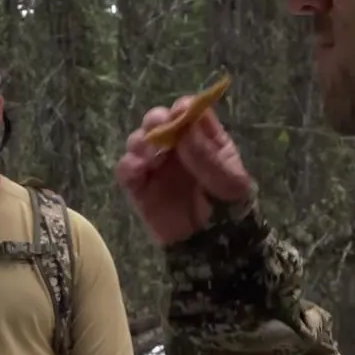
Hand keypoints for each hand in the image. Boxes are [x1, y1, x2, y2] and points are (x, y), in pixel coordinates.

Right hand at [115, 95, 252, 245]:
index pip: (189, 112)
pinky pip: (126, 170)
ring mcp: (156, 165)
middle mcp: (176, 147)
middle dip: (155, 120)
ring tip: (148, 153)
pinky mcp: (139, 187)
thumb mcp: (229, 182)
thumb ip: (207, 156)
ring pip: (138, 141)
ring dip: (139, 141)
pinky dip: (127, 166)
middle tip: (156, 128)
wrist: (212, 245)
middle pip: (158, 121)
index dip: (183, 109)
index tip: (180, 113)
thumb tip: (184, 128)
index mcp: (202, 139)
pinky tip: (137, 170)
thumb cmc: (228, 209)